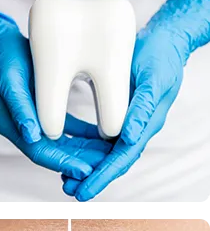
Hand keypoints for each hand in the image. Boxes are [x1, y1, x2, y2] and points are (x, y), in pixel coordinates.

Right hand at [0, 9, 111, 178]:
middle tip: (108, 164)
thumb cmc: (2, 56)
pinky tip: (101, 135)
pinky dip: (82, 134)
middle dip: (80, 160)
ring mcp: (33, 121)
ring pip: (62, 143)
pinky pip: (66, 129)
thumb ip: (21, 108)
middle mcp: (23, 128)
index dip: (64, 162)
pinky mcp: (43, 111)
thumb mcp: (10, 80)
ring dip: (84, 150)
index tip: (88, 169)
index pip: (40, 151)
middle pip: (54, 152)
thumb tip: (32, 135)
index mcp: (12, 126)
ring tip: (109, 153)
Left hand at [62, 0, 209, 200]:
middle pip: (112, 161)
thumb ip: (141, 109)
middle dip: (91, 177)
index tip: (84, 189)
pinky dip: (85, 146)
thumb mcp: (152, 80)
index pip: (122, 158)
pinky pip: (100, 137)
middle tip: (69, 188)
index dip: (102, 176)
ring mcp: (128, 124)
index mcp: (145, 124)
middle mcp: (136, 129)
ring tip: (65, 176)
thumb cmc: (160, 57)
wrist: (165, 41)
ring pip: (104, 152)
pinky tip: (69, 149)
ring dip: (86, 164)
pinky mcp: (119, 116)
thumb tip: (128, 138)